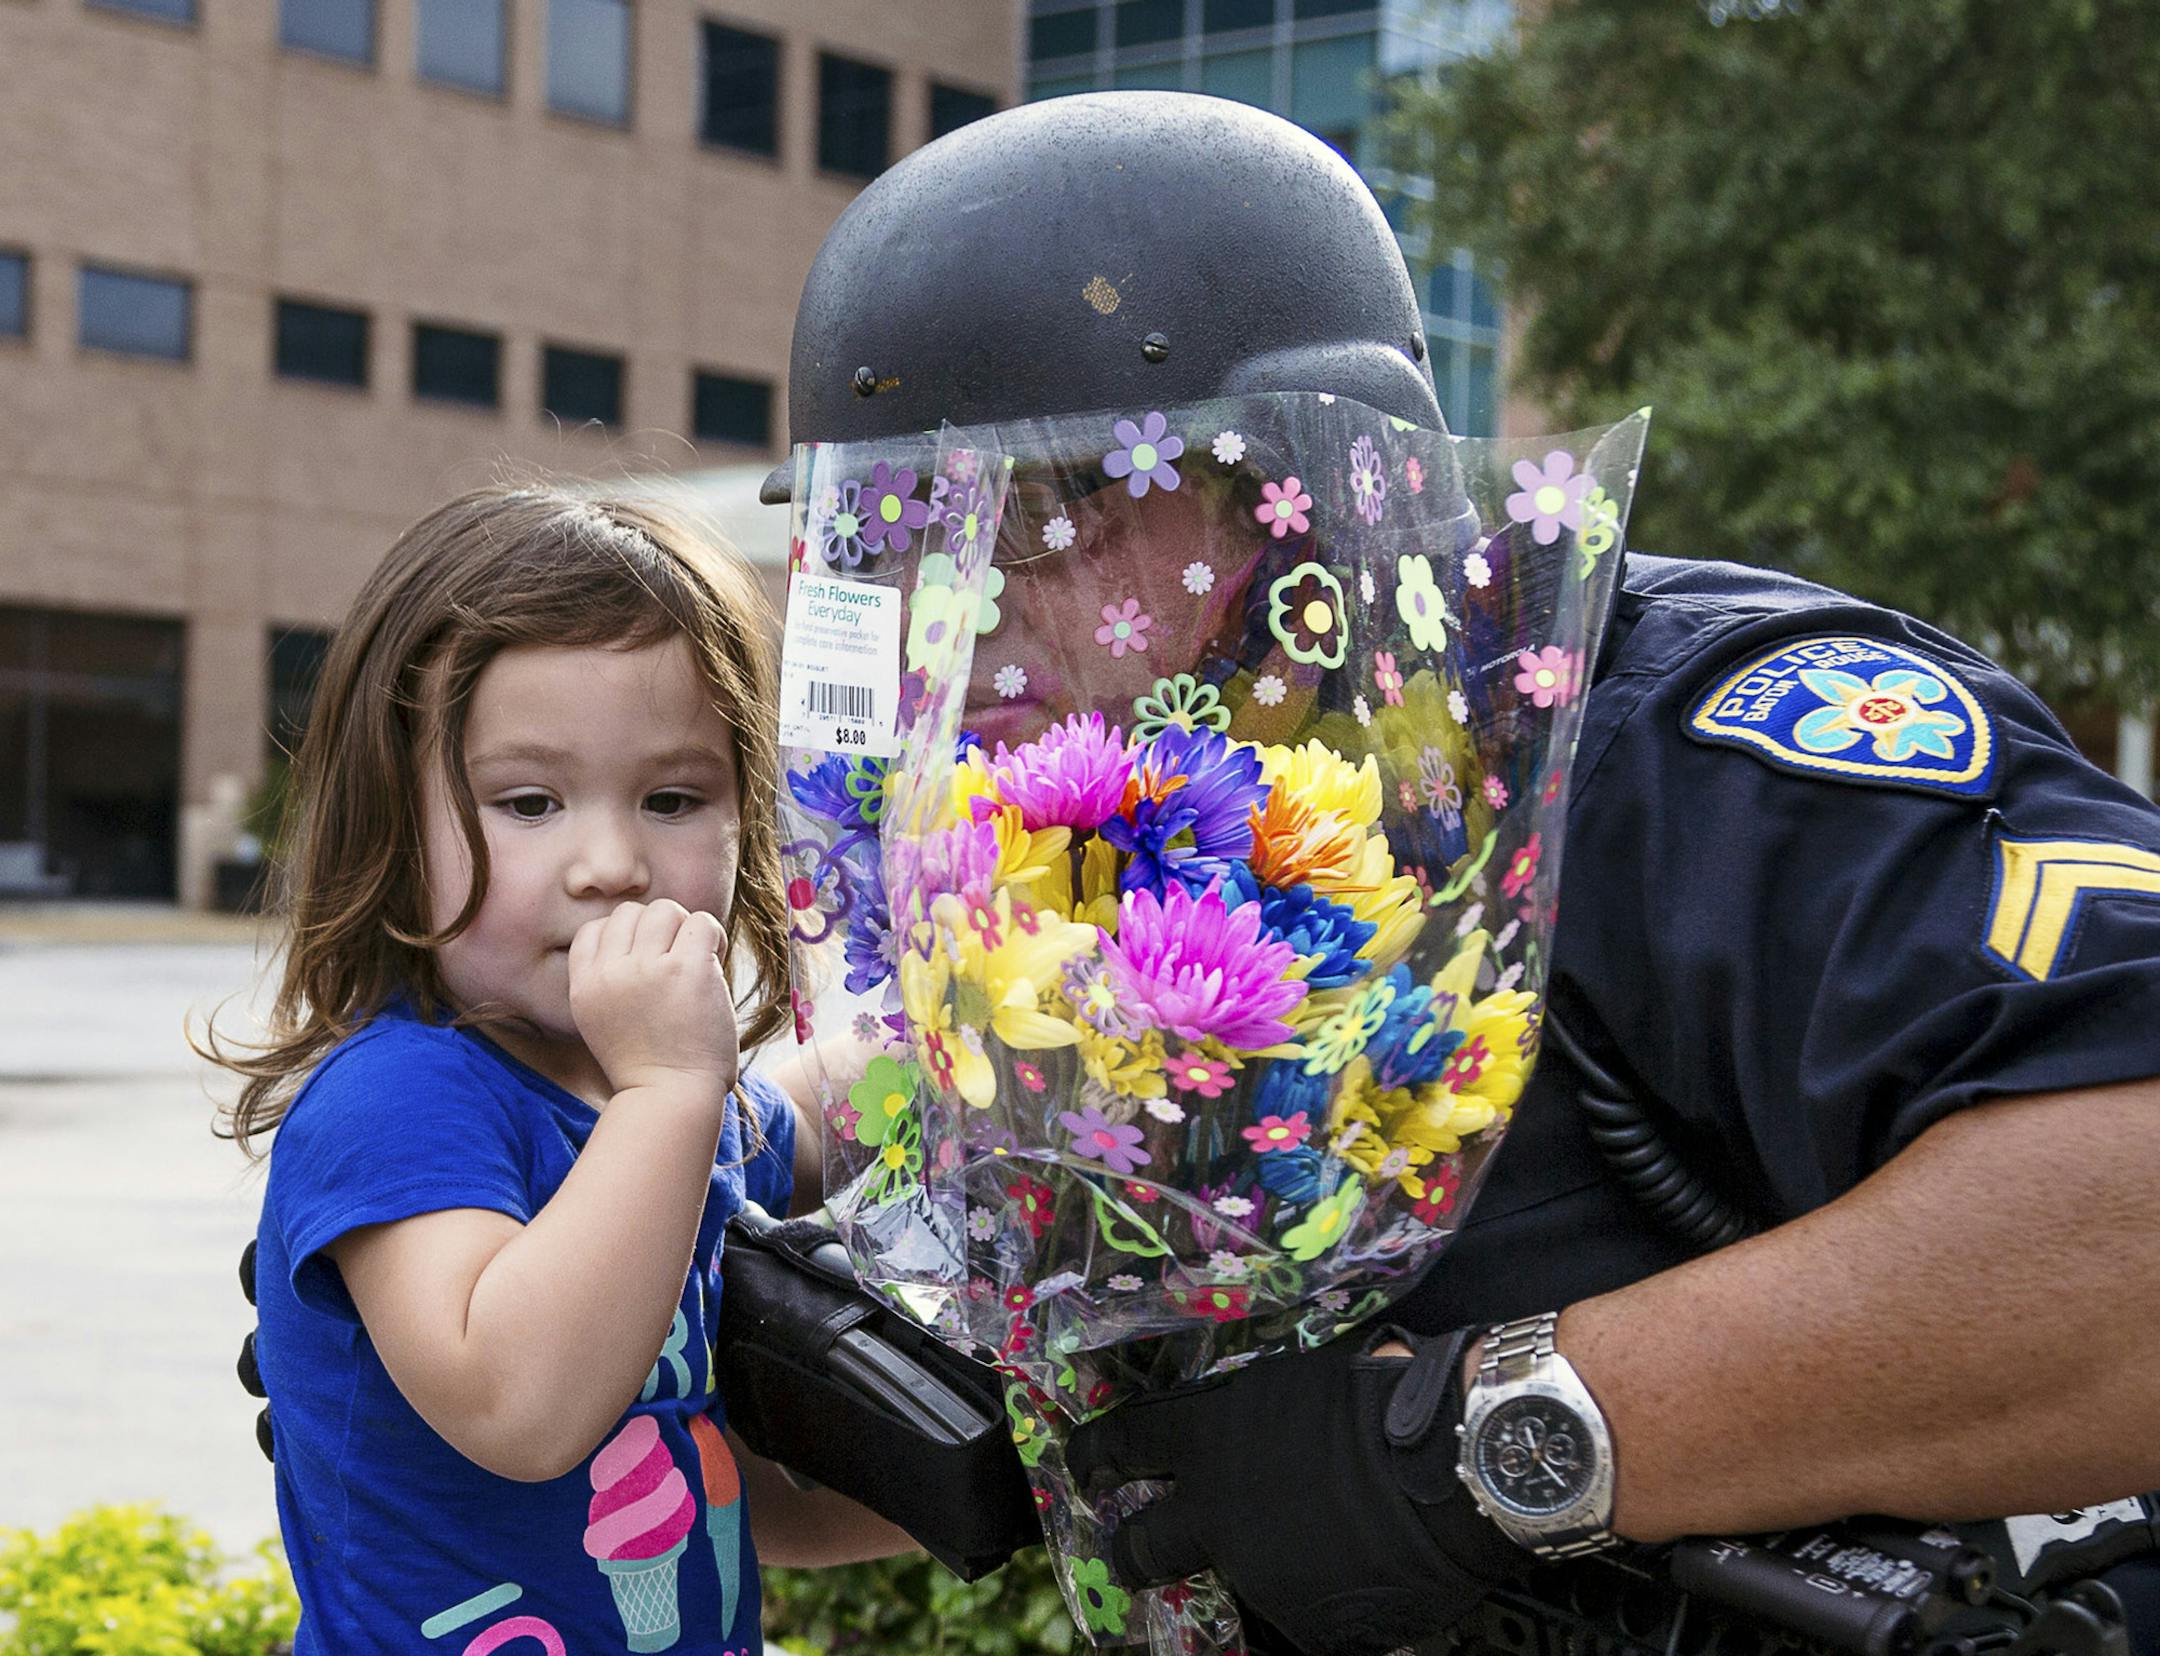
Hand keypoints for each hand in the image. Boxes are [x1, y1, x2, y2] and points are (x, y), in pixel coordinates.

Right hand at [568, 899, 737, 1099]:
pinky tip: (715, 961)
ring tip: (697, 961)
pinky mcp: (687, 970)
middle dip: (657, 929)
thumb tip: (638, 938)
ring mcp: (648, 969)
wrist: (670, 1097)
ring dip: (686, 929)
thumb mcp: (601, 1021)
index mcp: (585, 985)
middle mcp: (611, 973)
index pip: (594, 929)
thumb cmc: (646, 1065)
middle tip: (676, 961)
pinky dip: (713, 936)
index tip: (645, 961)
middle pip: (630, 912)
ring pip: (666, 909)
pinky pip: (702, 922)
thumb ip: (608, 980)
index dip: (624, 936)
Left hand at [1065, 1326, 1528, 1655]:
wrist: (1456, 1466)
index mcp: (1207, 1439)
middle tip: (1134, 1544)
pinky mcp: (1303, 1626)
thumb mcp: (1299, 1382)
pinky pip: (1294, 1614)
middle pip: (1139, 1545)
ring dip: (1251, 1562)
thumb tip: (1252, 1415)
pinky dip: (1314, 1595)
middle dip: (1129, 1546)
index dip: (1093, 1456)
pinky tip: (1351, 1568)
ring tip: (1304, 1541)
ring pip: (1229, 1578)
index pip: (1118, 1445)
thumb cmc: (1385, 1399)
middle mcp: (1213, 1513)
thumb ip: (1255, 1408)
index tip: (1086, 1464)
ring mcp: (1254, 1576)